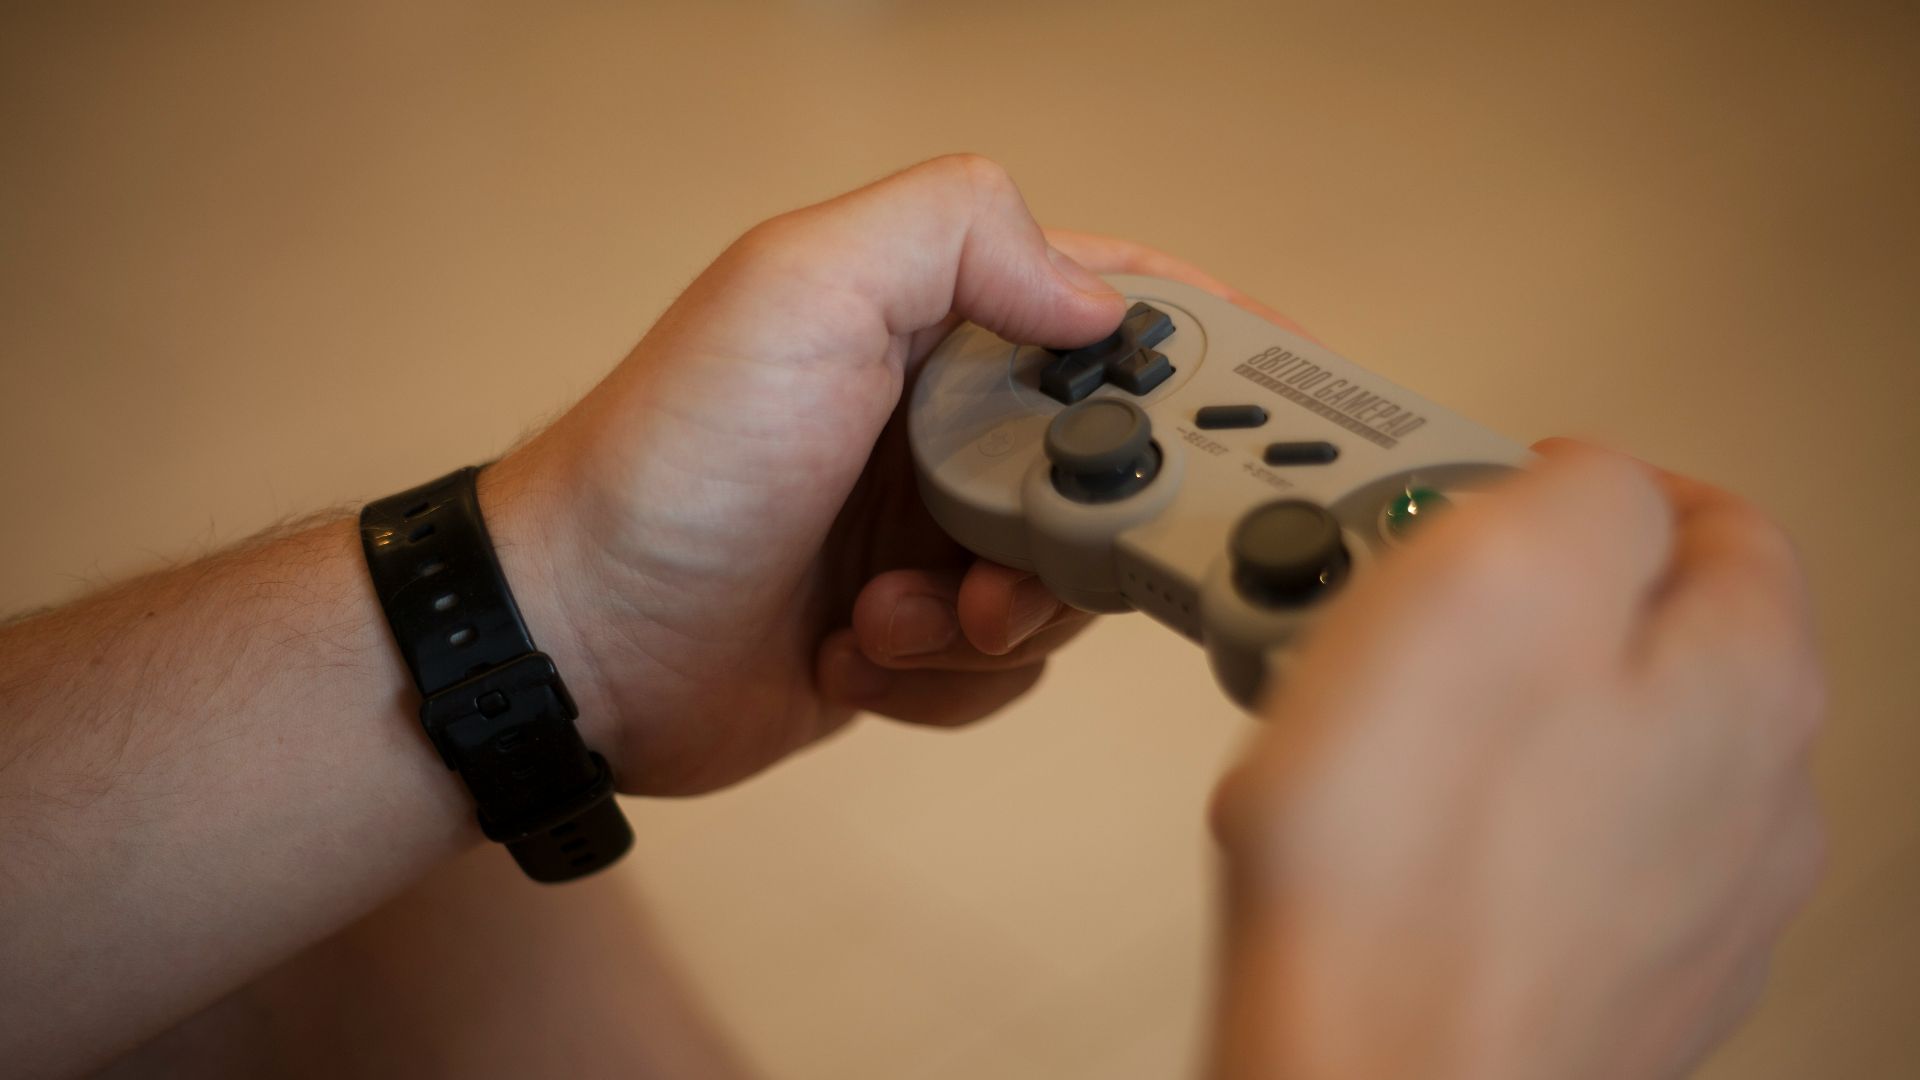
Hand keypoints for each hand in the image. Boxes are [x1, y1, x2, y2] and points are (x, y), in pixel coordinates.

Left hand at [480, 155, 1270, 793]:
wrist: (575, 643)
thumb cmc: (674, 460)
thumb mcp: (801, 287)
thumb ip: (956, 232)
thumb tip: (1098, 296)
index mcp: (937, 318)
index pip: (1116, 306)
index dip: (1206, 353)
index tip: (1283, 414)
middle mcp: (945, 420)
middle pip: (1114, 472)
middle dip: (1075, 539)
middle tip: (1000, 569)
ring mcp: (930, 533)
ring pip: (1064, 590)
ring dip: (985, 622)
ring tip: (882, 620)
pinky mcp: (911, 635)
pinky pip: (1001, 670)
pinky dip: (937, 678)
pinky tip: (848, 656)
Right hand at [1208, 442, 1826, 1078]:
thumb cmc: (1407, 874)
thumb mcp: (1491, 574)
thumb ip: (1580, 489)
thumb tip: (1591, 483)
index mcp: (1748, 680)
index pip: (1711, 514)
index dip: (1577, 480)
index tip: (1477, 495)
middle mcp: (1754, 801)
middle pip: (1642, 635)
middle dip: (1514, 601)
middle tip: (1393, 613)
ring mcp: (1687, 907)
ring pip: (1590, 748)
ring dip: (1486, 712)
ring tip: (1368, 734)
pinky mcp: (1607, 981)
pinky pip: (1545, 853)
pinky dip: (1474, 822)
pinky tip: (1391, 839)